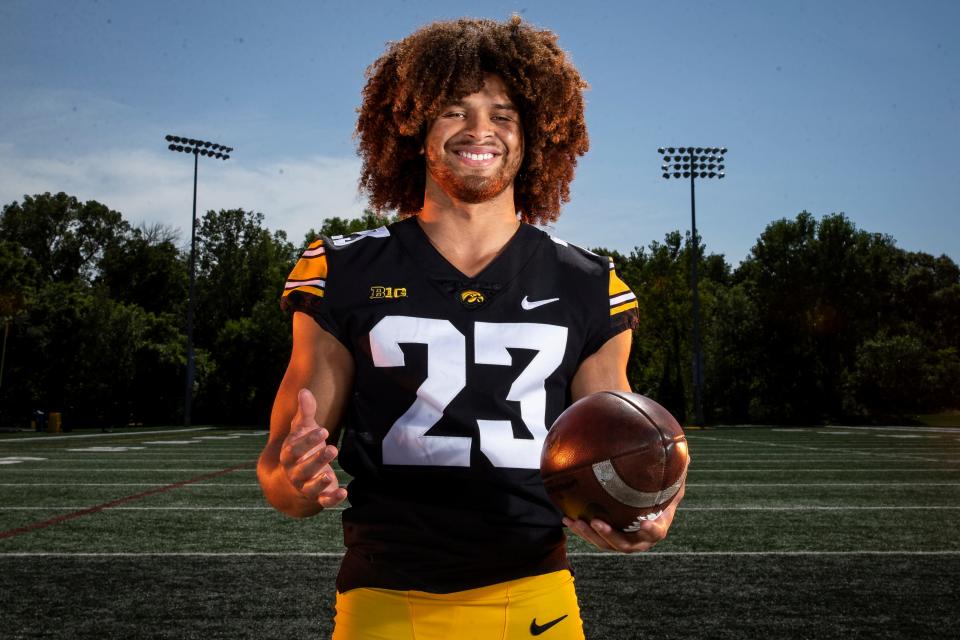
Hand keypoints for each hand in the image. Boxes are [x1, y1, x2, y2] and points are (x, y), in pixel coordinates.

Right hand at [278, 388, 347, 508]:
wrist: (294, 478)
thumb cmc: (302, 447)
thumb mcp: (303, 429)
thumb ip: (305, 412)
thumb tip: (304, 390)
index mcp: (289, 455)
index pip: (294, 449)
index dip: (307, 441)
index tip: (323, 430)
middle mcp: (295, 473)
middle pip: (303, 469)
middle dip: (317, 460)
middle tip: (333, 449)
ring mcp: (306, 486)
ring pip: (310, 487)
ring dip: (320, 482)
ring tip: (329, 475)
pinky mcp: (318, 496)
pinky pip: (323, 501)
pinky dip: (332, 499)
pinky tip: (344, 493)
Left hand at [563, 481, 684, 552]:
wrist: (646, 506)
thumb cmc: (659, 492)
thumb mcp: (669, 480)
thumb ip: (676, 471)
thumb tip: (687, 453)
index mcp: (657, 525)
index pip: (657, 533)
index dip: (651, 531)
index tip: (644, 523)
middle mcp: (640, 539)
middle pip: (626, 544)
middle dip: (610, 536)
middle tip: (597, 522)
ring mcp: (622, 540)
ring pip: (606, 544)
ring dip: (590, 535)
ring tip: (577, 522)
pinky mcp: (607, 538)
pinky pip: (593, 538)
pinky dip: (581, 530)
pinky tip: (567, 519)